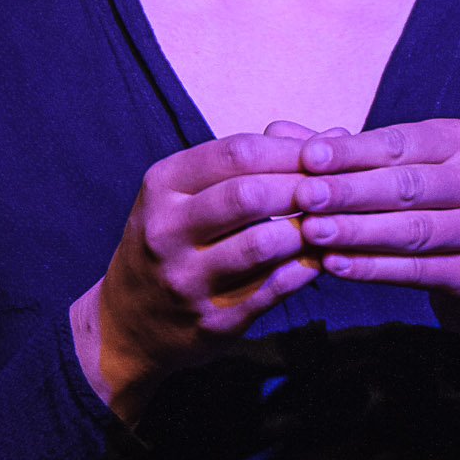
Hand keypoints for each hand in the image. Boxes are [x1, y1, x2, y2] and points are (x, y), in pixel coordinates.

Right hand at [70, 125, 336, 422]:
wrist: (126, 322)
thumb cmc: (170, 241)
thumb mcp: (182, 193)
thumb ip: (245, 165)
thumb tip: (332, 137)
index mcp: (161, 186)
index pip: (236, 153)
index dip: (289, 151)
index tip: (325, 154)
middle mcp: (166, 230)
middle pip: (248, 194)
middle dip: (300, 188)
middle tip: (333, 189)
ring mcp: (186, 279)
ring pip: (261, 244)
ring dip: (305, 230)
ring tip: (328, 223)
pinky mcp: (212, 321)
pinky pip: (271, 290)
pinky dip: (303, 270)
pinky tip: (319, 258)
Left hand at [295, 119, 459, 374]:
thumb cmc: (431, 208)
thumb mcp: (399, 171)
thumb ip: (342, 154)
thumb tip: (276, 133)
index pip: (400, 143)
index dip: (352, 151)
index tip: (308, 157)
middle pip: (407, 185)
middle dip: (350, 191)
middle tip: (304, 196)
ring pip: (412, 230)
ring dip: (357, 231)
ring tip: (311, 232)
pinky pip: (418, 270)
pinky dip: (373, 268)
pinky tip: (335, 265)